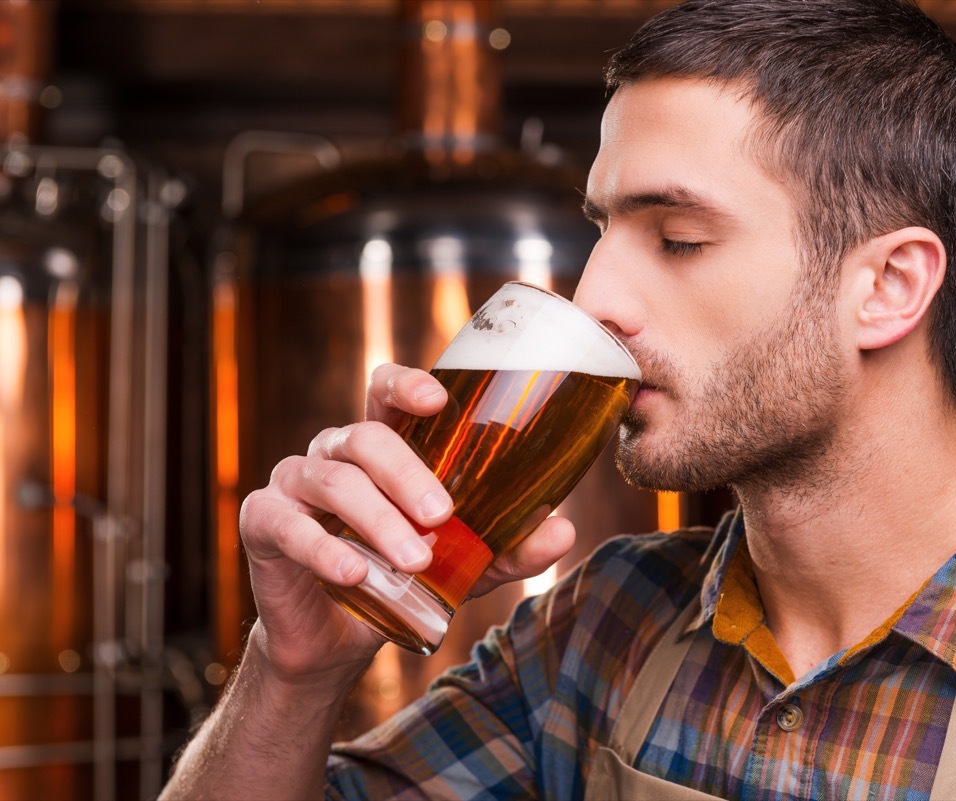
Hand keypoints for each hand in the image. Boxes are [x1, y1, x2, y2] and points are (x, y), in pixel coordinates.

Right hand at [238, 364, 576, 683]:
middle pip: (366, 437)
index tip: (438, 400)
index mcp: (381, 448)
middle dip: (406, 473)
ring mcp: (294, 483)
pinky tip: (354, 574)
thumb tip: (566, 530)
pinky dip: (323, 549)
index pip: (385, 390)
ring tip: (413, 561)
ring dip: (376, 520)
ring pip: (334, 482)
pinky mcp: (263, 522)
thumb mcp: (463, 565)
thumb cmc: (401, 579)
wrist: (338, 638)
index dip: (407, 385)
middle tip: (442, 516)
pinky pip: (288, 525)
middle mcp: (335, 453)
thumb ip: (507, 547)